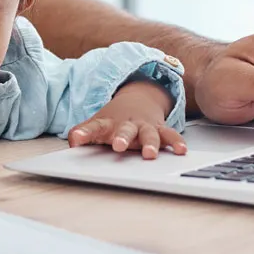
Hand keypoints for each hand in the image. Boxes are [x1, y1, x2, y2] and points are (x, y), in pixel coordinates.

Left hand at [68, 81, 185, 159]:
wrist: (139, 99)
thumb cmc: (115, 119)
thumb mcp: (98, 124)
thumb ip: (82, 133)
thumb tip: (72, 143)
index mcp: (109, 124)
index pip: (94, 127)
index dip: (84, 133)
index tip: (76, 138)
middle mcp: (128, 125)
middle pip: (125, 130)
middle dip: (122, 138)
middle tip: (118, 146)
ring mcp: (145, 127)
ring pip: (149, 134)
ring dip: (150, 143)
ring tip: (149, 154)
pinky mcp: (160, 130)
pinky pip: (170, 135)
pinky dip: (176, 142)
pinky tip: (181, 150)